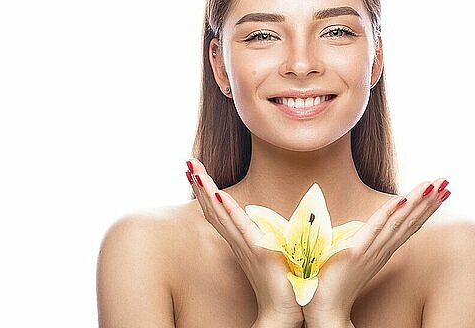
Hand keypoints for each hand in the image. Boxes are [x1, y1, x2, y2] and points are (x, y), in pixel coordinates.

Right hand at [185, 158, 303, 326]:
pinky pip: (239, 227)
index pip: (220, 212)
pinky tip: (219, 195)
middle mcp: (238, 242)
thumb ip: (271, 241)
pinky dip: (228, 210)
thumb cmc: (283, 286)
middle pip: (213, 208)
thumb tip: (277, 229)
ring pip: (220, 213)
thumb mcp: (275, 256)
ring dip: (207, 191)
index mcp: (241, 242)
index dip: (207, 192)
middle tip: (189, 162)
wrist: (285, 312)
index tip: (198, 173)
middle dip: (201, 184)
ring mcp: (244, 246)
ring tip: (195, 170)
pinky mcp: (256, 252)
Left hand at [301, 179, 450, 324]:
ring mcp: (371, 251)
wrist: (324, 311)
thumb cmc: (333, 287)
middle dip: (427, 201)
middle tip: (445, 181)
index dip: (423, 209)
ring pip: (398, 221)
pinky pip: (376, 228)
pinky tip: (401, 198)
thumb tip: (357, 231)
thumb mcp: (348, 260)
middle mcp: (381, 250)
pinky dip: (389, 212)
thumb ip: (356, 245)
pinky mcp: (356, 252)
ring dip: (417, 202)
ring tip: (434, 184)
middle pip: (409, 221)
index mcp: (380, 251)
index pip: (406, 226)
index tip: (438, 192)